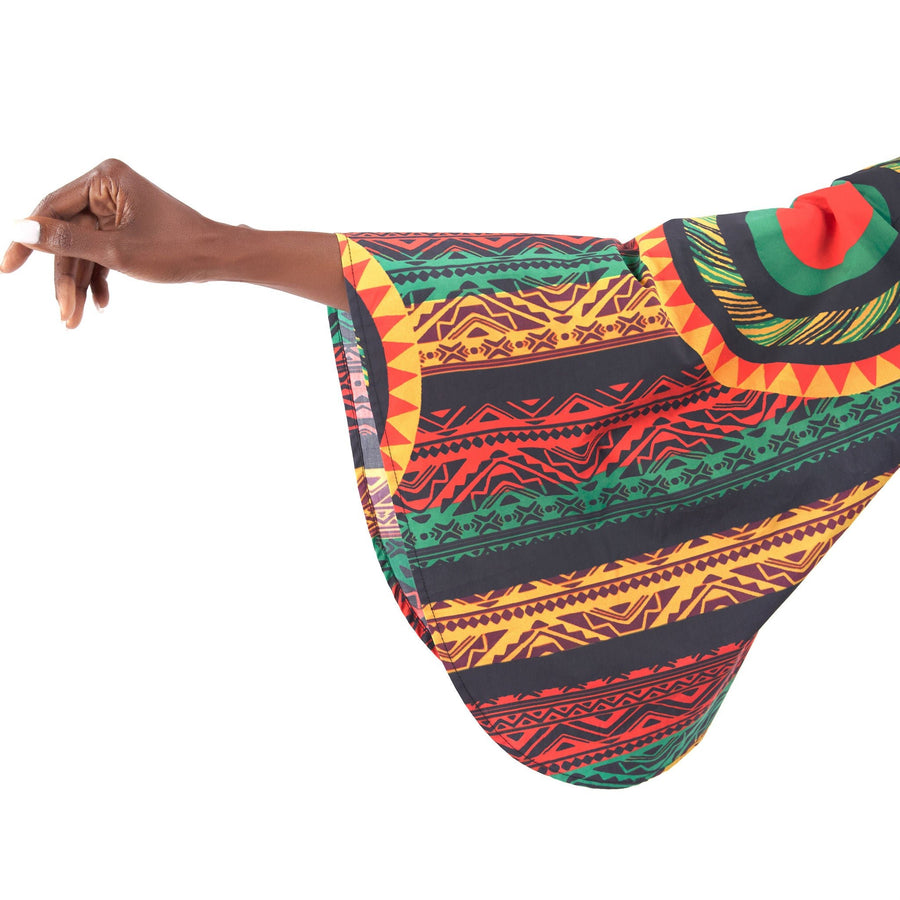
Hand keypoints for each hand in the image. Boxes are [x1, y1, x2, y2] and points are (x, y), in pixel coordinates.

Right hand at [1, 158, 224, 328]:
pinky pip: (102, 253)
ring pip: (85, 249)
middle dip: (65, 277)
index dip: (29, 241)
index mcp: (105, 178)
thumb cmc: (177, 250)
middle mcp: (108, 187)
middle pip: (69, 235)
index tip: (7, 268)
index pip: (51, 208)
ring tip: (76, 320)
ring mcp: (118, 209)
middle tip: (63, 314)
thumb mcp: (116, 252)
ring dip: (81, 284)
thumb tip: (20, 229)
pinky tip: (102, 304)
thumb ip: (66, 241)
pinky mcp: (128, 228)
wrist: (220, 259)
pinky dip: (100, 278)